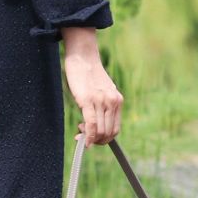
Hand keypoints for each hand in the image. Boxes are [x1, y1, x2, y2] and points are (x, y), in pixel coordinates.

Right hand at [62, 26, 123, 147]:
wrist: (83, 56)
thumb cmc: (88, 75)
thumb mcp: (101, 91)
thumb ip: (102, 106)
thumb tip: (95, 126)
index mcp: (117, 101)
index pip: (115, 129)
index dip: (104, 139)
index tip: (93, 139)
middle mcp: (112, 102)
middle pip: (108, 133)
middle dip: (96, 141)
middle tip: (83, 135)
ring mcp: (101, 101)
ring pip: (100, 131)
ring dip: (90, 138)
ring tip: (80, 130)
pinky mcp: (88, 100)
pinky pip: (92, 124)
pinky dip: (88, 136)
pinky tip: (83, 140)